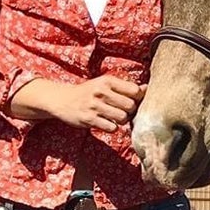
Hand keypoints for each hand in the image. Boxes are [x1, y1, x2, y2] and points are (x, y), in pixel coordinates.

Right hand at [10, 75, 143, 131]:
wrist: (62, 100)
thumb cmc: (90, 92)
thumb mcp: (106, 85)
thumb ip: (125, 87)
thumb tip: (147, 89)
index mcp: (107, 81)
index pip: (135, 90)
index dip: (138, 98)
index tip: (133, 101)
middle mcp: (100, 92)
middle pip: (131, 106)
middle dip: (131, 111)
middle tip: (124, 111)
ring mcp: (94, 106)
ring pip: (123, 118)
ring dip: (122, 120)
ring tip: (115, 117)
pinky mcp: (88, 119)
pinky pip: (112, 128)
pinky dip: (112, 127)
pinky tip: (106, 123)